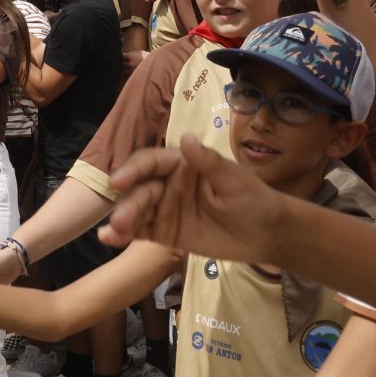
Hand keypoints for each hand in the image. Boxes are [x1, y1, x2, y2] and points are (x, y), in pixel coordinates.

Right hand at [100, 136, 285, 261]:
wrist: (266, 235)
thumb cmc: (253, 200)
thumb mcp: (234, 180)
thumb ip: (208, 162)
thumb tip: (185, 137)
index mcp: (181, 164)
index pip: (151, 163)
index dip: (132, 170)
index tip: (117, 181)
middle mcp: (167, 184)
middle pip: (139, 190)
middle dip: (128, 204)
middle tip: (120, 221)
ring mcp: (163, 209)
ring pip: (136, 211)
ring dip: (122, 220)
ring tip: (112, 234)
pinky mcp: (163, 232)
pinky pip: (140, 231)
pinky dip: (122, 235)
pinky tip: (109, 239)